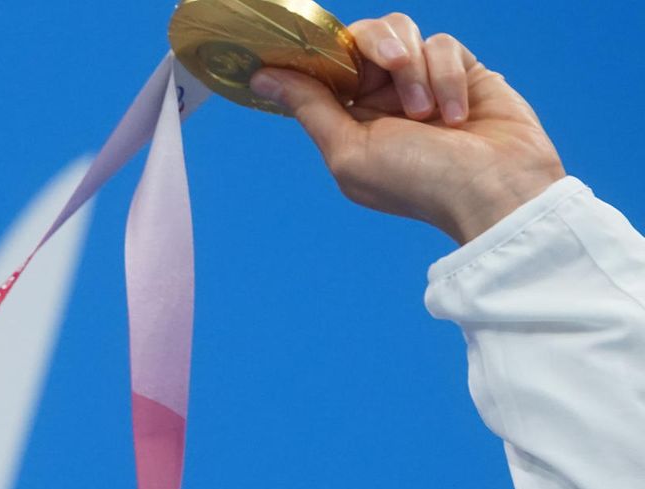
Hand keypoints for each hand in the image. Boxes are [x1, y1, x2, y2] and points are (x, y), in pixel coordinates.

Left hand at [248, 12, 565, 243]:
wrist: (495, 189)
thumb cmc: (420, 182)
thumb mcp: (350, 150)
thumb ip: (310, 107)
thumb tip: (261, 78)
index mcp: (347, 118)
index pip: (324, 66)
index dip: (320, 51)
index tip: (317, 44)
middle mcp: (381, 98)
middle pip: (361, 37)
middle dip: (376, 45)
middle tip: (394, 65)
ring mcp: (421, 83)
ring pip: (402, 32)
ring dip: (416, 67)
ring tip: (428, 112)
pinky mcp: (461, 72)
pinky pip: (443, 44)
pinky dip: (448, 76)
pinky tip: (457, 114)